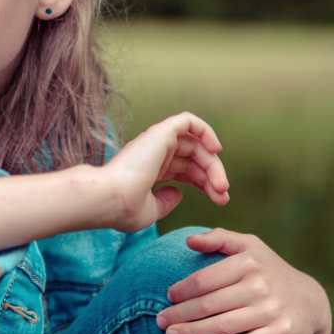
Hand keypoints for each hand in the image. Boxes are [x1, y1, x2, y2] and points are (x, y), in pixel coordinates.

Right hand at [104, 112, 228, 232]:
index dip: (205, 184)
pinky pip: (188, 122)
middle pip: (194, 159)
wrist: (110, 199)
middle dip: (213, 177)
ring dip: (213, 164)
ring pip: (196, 144)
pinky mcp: (161, 132)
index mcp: (150, 170)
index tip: (219, 201)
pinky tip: (216, 150)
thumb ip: (165, 202)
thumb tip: (178, 193)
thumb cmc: (124, 209)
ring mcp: (156, 141)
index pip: (185, 170)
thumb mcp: (150, 211)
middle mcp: (153, 153)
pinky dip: (205, 131)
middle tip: (223, 196)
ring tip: (221, 186)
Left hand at [156, 229, 331, 333]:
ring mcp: (271, 310)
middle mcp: (260, 285)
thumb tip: (189, 241)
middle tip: (161, 321)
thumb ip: (219, 239)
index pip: (205, 279)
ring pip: (223, 325)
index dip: (182, 290)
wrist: (310, 302)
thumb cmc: (269, 271)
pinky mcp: (281, 333)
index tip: (168, 297)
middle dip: (180, 315)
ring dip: (193, 332)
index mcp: (249, 262)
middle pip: (209, 304)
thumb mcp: (250, 247)